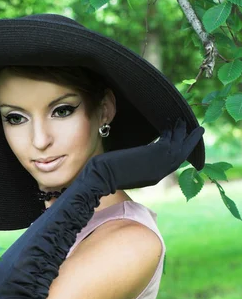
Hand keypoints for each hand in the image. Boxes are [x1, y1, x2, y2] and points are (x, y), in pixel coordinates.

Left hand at [84, 117, 204, 190]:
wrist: (101, 177)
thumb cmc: (106, 174)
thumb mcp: (126, 170)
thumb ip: (137, 164)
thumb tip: (136, 157)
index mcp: (152, 177)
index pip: (171, 163)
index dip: (179, 151)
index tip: (181, 140)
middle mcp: (159, 173)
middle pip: (181, 156)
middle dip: (190, 142)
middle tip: (197, 129)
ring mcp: (159, 165)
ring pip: (178, 147)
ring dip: (182, 133)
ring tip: (183, 121)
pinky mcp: (155, 155)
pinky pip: (171, 141)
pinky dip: (174, 132)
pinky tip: (172, 123)